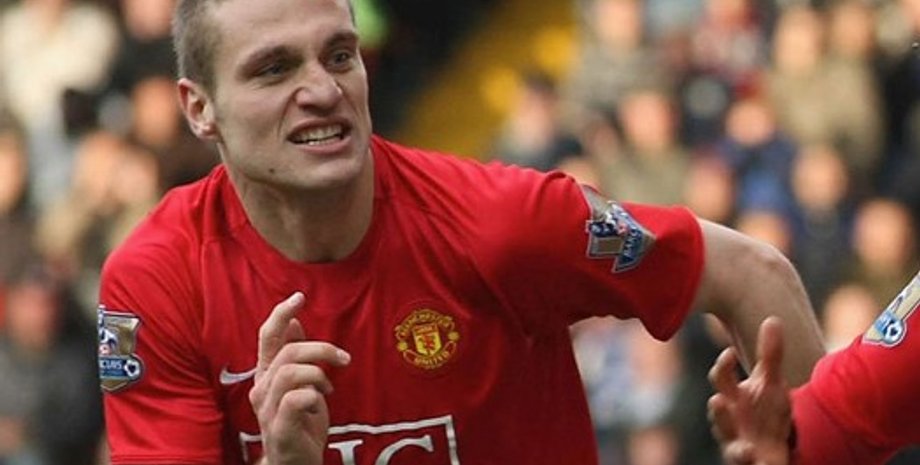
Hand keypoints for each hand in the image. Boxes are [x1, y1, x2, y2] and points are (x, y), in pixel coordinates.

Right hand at [249, 292, 350, 464]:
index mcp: (267, 374)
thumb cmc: (299, 421)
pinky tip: (320, 404)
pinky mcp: (279, 428)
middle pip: (287, 352)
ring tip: (329, 386)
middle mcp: (261, 389)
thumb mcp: (300, 383)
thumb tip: (294, 322)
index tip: (300, 296)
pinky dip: (314, 396)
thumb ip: (294, 354)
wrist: (295, 463)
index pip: (267, 336)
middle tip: (343, 359)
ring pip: (290, 372)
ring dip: (318, 374)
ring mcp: (267, 410)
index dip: (281, 314)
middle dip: (320, 349)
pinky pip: (297, 400)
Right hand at [707, 317, 792, 464]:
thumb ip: (770, 355)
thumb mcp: (771, 383)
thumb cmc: (766, 412)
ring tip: (745, 450)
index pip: (720, 379)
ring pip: (732, 448)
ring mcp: (739, 445)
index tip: (727, 354)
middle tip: (718, 402)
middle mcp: (731, 421)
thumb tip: (773, 319)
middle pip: (719, 416)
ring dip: (736, 449)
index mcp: (734, 397)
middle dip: (719, 411)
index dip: (721, 367)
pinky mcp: (751, 463)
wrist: (773, 447)